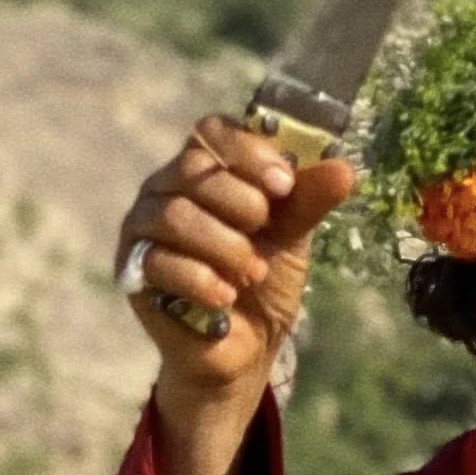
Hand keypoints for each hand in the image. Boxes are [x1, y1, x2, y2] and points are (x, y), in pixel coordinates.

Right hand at [116, 114, 356, 395]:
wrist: (246, 344)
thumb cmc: (266, 274)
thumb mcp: (294, 233)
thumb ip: (310, 198)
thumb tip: (344, 169)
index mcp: (207, 165)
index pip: (213, 130)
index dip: (248, 152)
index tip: (284, 186)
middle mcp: (166, 186)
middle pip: (194, 168)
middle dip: (242, 202)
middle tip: (266, 232)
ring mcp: (143, 225)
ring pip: (175, 215)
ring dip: (225, 246)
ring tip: (254, 272)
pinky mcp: (131, 269)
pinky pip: (158, 261)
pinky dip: (201, 279)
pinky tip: (226, 297)